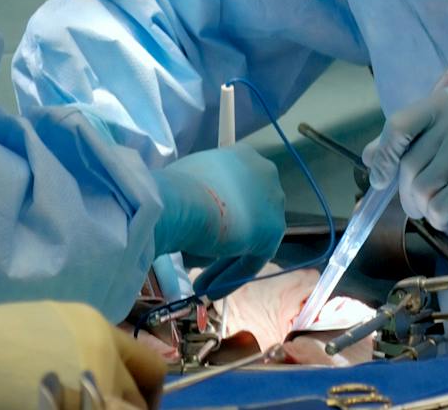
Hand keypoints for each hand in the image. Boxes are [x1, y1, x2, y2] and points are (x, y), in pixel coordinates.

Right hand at [0, 300, 164, 408]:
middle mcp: (103, 353)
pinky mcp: (73, 406)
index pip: (149, 368)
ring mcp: (90, 383)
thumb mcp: (43, 335)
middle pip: (139, 401)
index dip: (145, 396)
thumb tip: (99, 385)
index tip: (128, 409)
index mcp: (96, 329)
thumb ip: (80, 353)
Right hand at [153, 146, 286, 297]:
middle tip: (200, 261)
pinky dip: (231, 276)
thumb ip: (200, 194)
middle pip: (247, 213)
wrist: (181, 200)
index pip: (236, 189)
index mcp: (243, 155)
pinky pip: (251, 259)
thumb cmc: (174, 188)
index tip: (200, 231)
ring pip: (249, 238)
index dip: (219, 215)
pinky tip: (212, 291)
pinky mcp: (273, 231)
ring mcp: (272, 201)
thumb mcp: (187, 182)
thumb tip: (192, 217)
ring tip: (201, 284)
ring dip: (225, 263)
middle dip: (225, 239)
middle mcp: (264, 173)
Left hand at [362, 88, 447, 229]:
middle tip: (419, 203)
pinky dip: (438, 218)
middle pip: (408, 164)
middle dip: (406, 192)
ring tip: (439, 206)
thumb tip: (368, 157)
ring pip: (421, 188)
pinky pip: (438, 206)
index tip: (380, 177)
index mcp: (445, 103)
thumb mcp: (446, 136)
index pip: (398, 125)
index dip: (383, 155)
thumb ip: (407, 140)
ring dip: (423, 207)